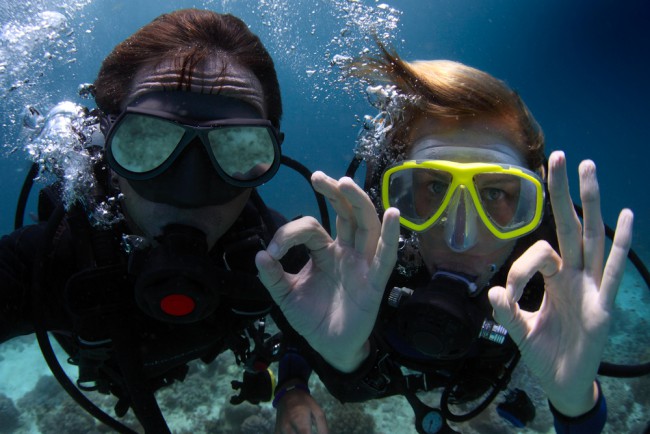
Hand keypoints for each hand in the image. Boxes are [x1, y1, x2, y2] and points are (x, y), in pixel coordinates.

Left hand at [255, 171, 399, 371]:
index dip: (289, 234)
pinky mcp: (374, 282)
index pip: (311, 228)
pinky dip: (391, 236)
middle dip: (334, 193)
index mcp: (325, 251)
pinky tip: (392, 214)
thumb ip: (273, 276)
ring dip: (358, 203)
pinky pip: (385, 257)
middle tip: (318, 177)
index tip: (272, 252)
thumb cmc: (311, 318)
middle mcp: (346, 252)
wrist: (328, 347)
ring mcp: (362, 264)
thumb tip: (259, 255)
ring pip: (366, 226)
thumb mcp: (286, 296)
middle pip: (346, 214)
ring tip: (346, 183)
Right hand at [274, 381, 327, 433]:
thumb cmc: (305, 403)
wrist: (288, 393)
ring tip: (304, 431)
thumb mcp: (317, 410)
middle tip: (309, 432)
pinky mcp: (277, 431)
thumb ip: (322, 427)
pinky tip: (296, 432)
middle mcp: (287, 425)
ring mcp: (281, 429)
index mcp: (299, 419)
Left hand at [488, 151, 633, 415]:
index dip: (521, 268)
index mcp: (552, 278)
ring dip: (590, 202)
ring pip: (591, 236)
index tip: (510, 293)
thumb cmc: (544, 352)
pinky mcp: (603, 304)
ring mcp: (591, 286)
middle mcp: (573, 274)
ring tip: (588, 167)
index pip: (538, 253)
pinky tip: (627, 214)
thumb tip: (493, 292)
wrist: (563, 381)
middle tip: (558, 155)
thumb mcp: (518, 330)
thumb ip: (507, 312)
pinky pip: (612, 270)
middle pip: (568, 225)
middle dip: (562, 192)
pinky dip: (621, 243)